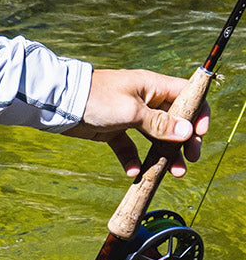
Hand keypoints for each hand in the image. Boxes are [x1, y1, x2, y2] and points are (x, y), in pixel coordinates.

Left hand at [63, 68, 209, 176]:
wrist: (59, 104)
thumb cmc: (96, 99)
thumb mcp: (131, 112)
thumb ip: (159, 124)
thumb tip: (188, 132)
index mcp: (152, 86)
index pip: (187, 96)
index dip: (198, 114)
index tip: (199, 134)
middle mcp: (144, 100)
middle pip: (174, 121)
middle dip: (185, 141)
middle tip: (190, 160)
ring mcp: (129, 116)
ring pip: (154, 137)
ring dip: (165, 155)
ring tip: (173, 173)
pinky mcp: (113, 130)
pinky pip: (129, 147)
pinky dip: (133, 159)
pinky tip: (134, 172)